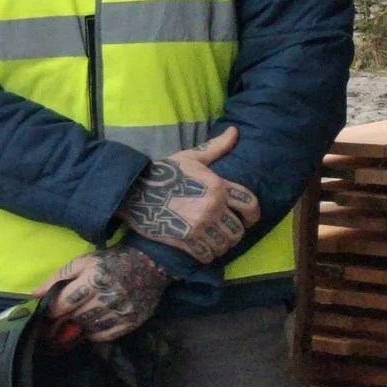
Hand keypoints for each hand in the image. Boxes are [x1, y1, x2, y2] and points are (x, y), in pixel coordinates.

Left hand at [40, 246, 168, 341]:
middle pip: (76, 317)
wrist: (149, 265)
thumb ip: (58, 277)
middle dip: (64, 319)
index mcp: (94, 279)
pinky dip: (94, 333)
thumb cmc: (110, 262)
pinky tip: (90, 325)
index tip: (45, 313)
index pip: (65, 302)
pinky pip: (105, 335)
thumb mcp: (83, 262)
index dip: (52, 310)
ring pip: (89, 327)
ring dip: (78, 326)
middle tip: (57, 320)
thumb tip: (35, 294)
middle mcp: (109, 297)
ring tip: (75, 320)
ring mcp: (122, 311)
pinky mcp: (132, 322)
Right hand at [116, 127, 260, 264]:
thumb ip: (216, 147)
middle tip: (226, 234)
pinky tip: (203, 252)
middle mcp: (213, 207)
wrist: (133, 190)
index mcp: (218, 186)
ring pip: (224, 244)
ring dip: (222, 246)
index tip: (248, 220)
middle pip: (238, 229)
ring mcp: (199, 225)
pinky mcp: (185, 240)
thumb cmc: (163, 172)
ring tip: (215, 243)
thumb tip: (235, 131)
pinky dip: (208, 255)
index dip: (253, 215)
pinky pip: (207, 255)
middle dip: (234, 233)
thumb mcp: (191, 156)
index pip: (250, 204)